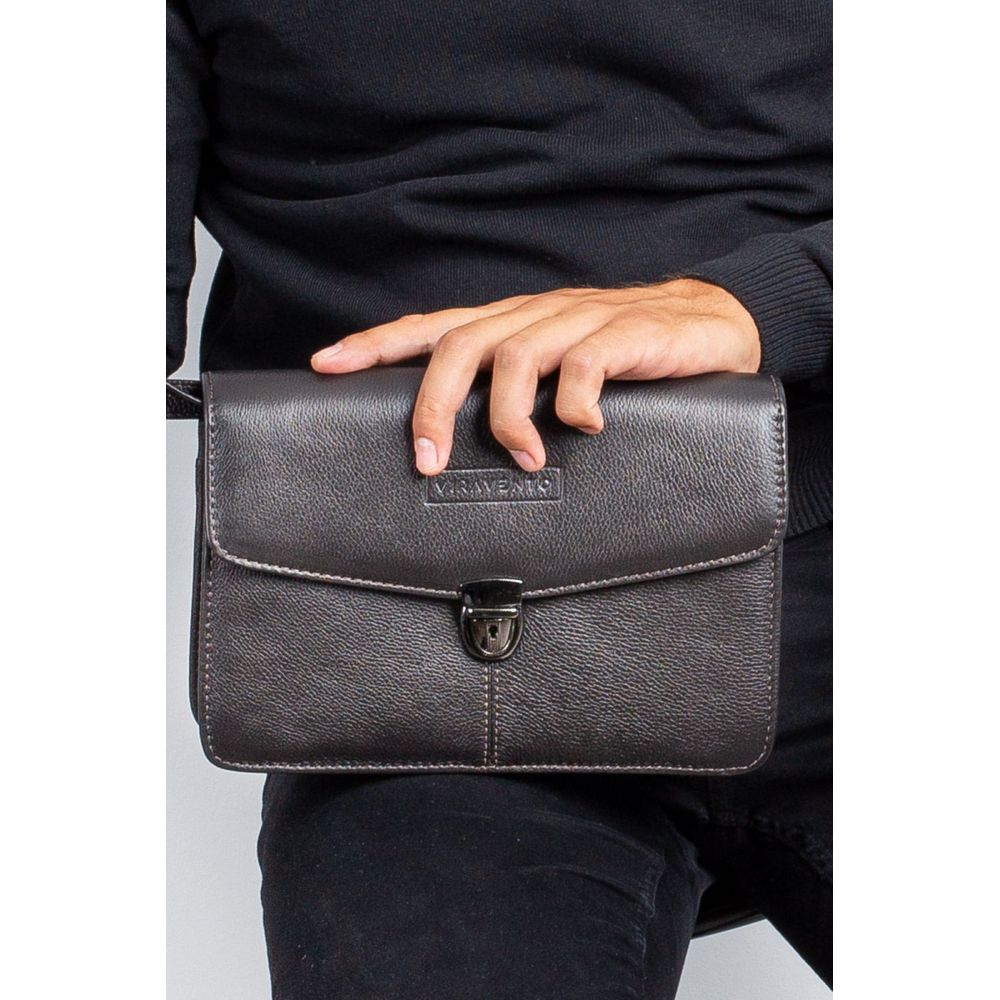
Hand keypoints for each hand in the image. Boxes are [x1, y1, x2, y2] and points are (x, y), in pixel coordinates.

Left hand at [311, 278, 759, 474]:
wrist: (710, 326)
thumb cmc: (623, 358)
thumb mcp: (558, 373)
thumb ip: (514, 395)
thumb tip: (458, 446)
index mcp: (512, 323)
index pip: (433, 326)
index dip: (378, 343)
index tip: (326, 365)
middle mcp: (536, 315)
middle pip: (461, 344)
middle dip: (432, 403)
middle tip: (426, 460)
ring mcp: (579, 320)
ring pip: (516, 356)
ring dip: (507, 418)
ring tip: (523, 459)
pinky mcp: (626, 333)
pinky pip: (586, 365)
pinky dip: (576, 404)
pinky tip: (584, 428)